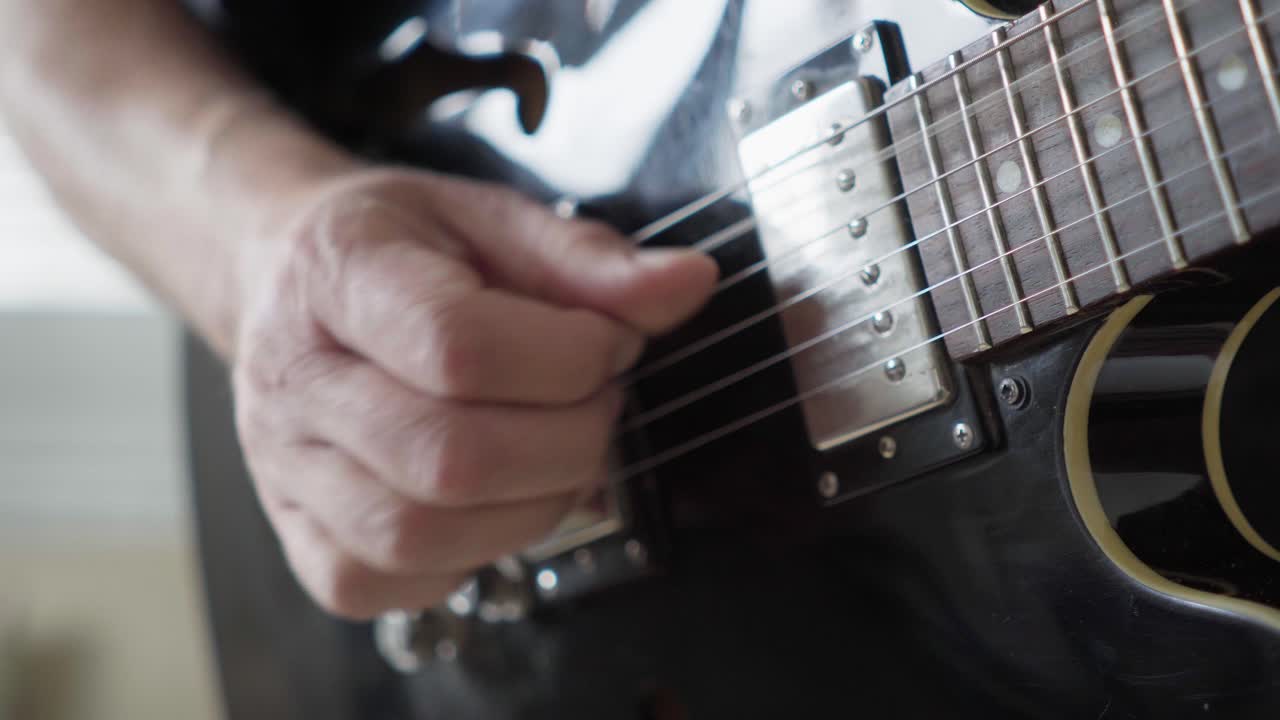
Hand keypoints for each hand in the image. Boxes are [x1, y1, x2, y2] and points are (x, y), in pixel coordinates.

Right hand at [231, 167, 716, 619]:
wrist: (287, 274)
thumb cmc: (395, 246)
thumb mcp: (490, 217)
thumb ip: (588, 258)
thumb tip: (686, 286)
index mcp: (339, 277)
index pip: (456, 349)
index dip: (568, 359)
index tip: (610, 344)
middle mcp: (294, 380)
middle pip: (447, 458)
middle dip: (569, 442)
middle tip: (598, 402)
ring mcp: (283, 467)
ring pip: (418, 535)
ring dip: (531, 506)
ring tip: (558, 450)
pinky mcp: (296, 534)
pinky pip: (384, 582)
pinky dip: (468, 555)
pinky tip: (495, 499)